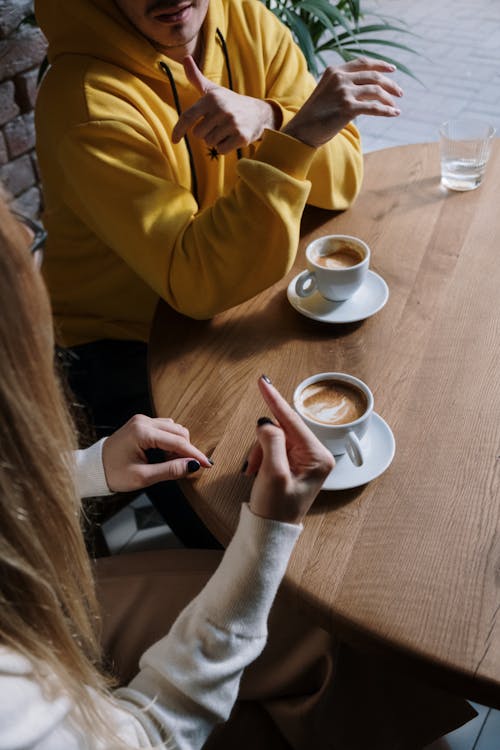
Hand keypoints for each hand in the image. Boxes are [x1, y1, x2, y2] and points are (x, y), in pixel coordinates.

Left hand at [102, 414, 211, 491]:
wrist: (93, 468)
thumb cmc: (114, 473)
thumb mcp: (143, 477)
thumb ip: (170, 470)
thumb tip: (193, 466)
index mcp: (142, 433)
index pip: (177, 442)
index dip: (194, 454)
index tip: (208, 465)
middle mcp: (143, 421)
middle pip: (178, 432)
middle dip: (186, 450)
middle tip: (184, 469)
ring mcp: (142, 420)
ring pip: (174, 428)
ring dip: (178, 445)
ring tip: (170, 463)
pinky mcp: (142, 423)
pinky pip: (165, 428)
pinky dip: (171, 441)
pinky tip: (165, 455)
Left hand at [172, 56, 277, 153]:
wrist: (259, 113)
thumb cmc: (230, 102)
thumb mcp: (213, 90)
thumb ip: (196, 77)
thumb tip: (185, 58)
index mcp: (211, 98)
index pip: (188, 116)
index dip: (178, 129)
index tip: (174, 140)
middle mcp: (222, 110)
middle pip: (198, 134)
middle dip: (205, 133)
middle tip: (217, 125)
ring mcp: (232, 123)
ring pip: (210, 143)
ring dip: (215, 140)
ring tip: (226, 130)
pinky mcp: (242, 136)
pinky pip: (221, 150)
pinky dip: (224, 147)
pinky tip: (232, 137)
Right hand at [244, 376, 334, 524]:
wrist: (269, 534)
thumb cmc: (276, 509)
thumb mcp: (273, 474)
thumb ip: (272, 442)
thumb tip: (267, 423)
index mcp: (318, 457)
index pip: (293, 421)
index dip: (275, 400)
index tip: (263, 381)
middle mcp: (315, 455)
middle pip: (282, 429)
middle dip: (262, 442)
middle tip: (254, 465)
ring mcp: (304, 460)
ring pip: (274, 438)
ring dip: (259, 452)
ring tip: (254, 473)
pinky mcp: (293, 464)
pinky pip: (272, 448)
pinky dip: (260, 457)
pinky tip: (257, 472)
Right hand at [283, 57, 402, 147]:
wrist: (301, 130)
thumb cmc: (313, 116)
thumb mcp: (325, 92)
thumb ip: (341, 86)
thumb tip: (363, 90)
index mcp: (334, 71)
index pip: (362, 63)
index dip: (379, 65)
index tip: (392, 70)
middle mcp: (340, 78)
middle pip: (373, 76)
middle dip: (389, 84)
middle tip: (399, 92)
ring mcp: (344, 92)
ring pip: (375, 91)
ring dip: (389, 99)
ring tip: (396, 106)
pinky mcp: (347, 108)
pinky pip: (374, 107)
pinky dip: (386, 110)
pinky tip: (394, 113)